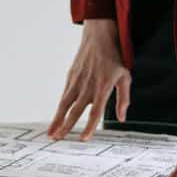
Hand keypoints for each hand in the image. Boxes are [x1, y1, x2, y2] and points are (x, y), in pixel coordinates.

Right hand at [47, 19, 130, 141]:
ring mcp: (77, 81)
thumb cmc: (114, 57)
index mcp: (102, 87)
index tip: (83, 138)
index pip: (95, 111)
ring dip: (57, 120)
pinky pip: (64, 95)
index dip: (89, 126)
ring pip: (65, 104)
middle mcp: (87, 86)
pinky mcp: (71, 76)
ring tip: (52, 133)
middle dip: (66, 127)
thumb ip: (123, 99)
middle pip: (75, 111)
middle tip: (58, 139)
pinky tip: (56, 117)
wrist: (99, 36)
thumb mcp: (125, 77)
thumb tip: (121, 117)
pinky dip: (59, 107)